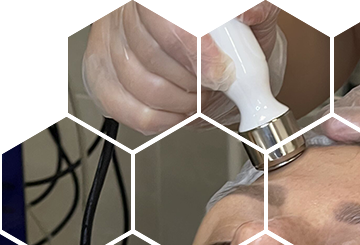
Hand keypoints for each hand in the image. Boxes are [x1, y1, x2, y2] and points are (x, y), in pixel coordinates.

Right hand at [83, 0, 283, 134]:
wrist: (222, 63)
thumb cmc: (233, 37)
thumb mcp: (256, 20)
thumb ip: (256, 5)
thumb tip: (238, 6)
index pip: (162, 12)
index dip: (190, 47)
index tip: (218, 72)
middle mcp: (129, 9)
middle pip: (149, 53)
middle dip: (192, 81)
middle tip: (213, 81)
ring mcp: (111, 41)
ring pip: (138, 84)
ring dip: (179, 102)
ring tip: (197, 93)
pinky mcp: (102, 74)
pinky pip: (120, 108)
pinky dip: (157, 119)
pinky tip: (175, 109)